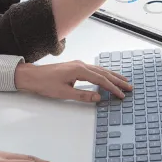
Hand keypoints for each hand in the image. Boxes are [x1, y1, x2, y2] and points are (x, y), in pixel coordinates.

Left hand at [14, 60, 131, 101]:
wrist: (32, 76)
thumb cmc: (45, 84)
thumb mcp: (64, 93)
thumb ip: (83, 95)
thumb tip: (98, 97)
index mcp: (79, 70)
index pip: (101, 80)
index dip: (113, 88)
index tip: (121, 94)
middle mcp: (81, 64)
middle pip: (104, 73)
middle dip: (117, 80)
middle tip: (129, 87)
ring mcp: (79, 64)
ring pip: (100, 70)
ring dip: (113, 76)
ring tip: (124, 81)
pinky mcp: (76, 67)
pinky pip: (94, 69)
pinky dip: (104, 74)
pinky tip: (108, 76)